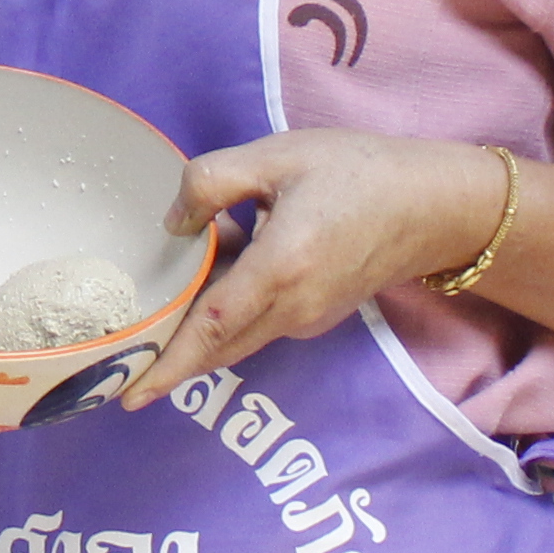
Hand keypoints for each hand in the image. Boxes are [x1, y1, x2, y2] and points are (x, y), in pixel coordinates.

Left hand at [124, 130, 508, 405]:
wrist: (433, 205)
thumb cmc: (358, 172)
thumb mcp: (277, 156)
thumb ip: (212, 182)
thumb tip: (172, 223)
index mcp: (280, 269)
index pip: (210, 330)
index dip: (168, 365)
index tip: (130, 396)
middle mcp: (292, 309)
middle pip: (216, 346)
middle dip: (169, 355)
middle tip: (120, 355)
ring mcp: (308, 319)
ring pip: (236, 336)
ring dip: (200, 321)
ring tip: (174, 280)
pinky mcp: (318, 317)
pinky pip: (259, 324)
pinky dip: (229, 308)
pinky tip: (224, 259)